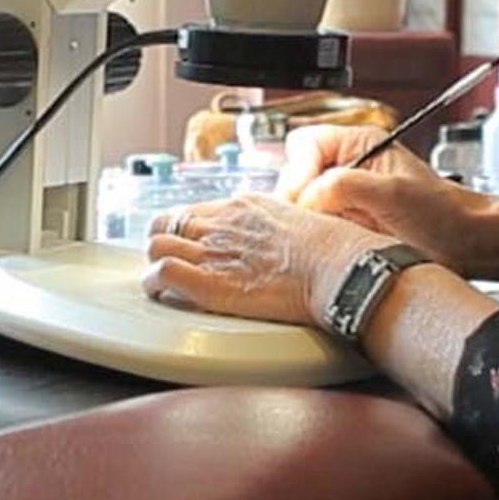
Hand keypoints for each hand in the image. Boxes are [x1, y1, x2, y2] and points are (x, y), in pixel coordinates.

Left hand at [142, 194, 381, 326]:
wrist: (342, 269)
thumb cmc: (336, 251)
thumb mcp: (303, 221)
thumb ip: (278, 227)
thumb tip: (279, 242)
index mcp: (246, 205)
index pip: (195, 210)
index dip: (188, 230)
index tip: (192, 246)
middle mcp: (224, 222)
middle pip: (167, 223)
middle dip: (165, 243)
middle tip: (174, 263)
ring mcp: (215, 250)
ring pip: (156, 245)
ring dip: (156, 263)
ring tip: (165, 283)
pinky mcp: (210, 283)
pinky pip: (161, 273)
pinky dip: (155, 284)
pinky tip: (164, 294)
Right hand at [276, 124, 494, 274]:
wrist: (463, 243)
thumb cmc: (440, 212)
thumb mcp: (392, 193)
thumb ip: (344, 185)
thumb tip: (307, 195)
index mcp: (359, 142)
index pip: (304, 144)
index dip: (300, 171)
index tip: (307, 199)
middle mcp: (347, 165)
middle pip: (295, 173)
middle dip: (301, 198)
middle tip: (318, 221)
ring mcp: (344, 195)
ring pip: (301, 202)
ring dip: (310, 219)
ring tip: (335, 233)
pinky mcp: (345, 222)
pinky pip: (314, 226)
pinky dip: (318, 236)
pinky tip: (337, 244)